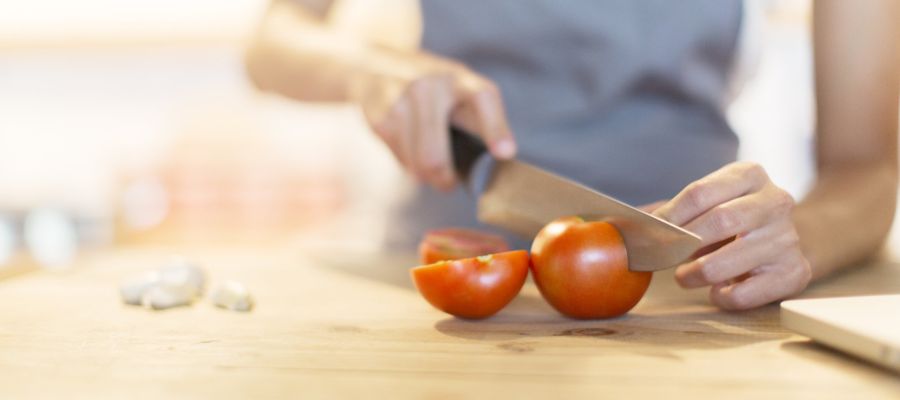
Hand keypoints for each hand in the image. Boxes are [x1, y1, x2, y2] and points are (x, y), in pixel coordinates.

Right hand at [351, 50, 515, 190]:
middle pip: (435, 157)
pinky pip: (400, 160)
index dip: (495, 129)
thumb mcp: (462, 89)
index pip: (482, 100)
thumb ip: (482, 120)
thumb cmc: (431, 86)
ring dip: (424, 174)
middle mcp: (429, 86)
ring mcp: (399, 100)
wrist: (374, 64)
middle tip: (448, 182)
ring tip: (426, 158)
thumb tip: (503, 157)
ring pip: (416, 166)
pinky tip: (407, 145)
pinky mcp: (378, 116)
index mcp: (460, 79)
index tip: (504, 153)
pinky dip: (407, 163)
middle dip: (445, 180)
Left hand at [652, 162, 811, 309]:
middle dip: (683, 244)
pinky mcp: (795, 272)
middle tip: (663, 258)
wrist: (784, 237)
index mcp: (750, 174)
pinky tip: (717, 291)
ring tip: (684, 276)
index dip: (669, 217)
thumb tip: (625, 223)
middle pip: (720, 222)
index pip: (700, 194)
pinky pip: (748, 293)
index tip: (649, 234)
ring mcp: (789, 238)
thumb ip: (671, 211)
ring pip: (730, 261)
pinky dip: (723, 296)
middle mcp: (776, 201)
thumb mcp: (708, 202)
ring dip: (697, 273)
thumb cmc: (732, 219)